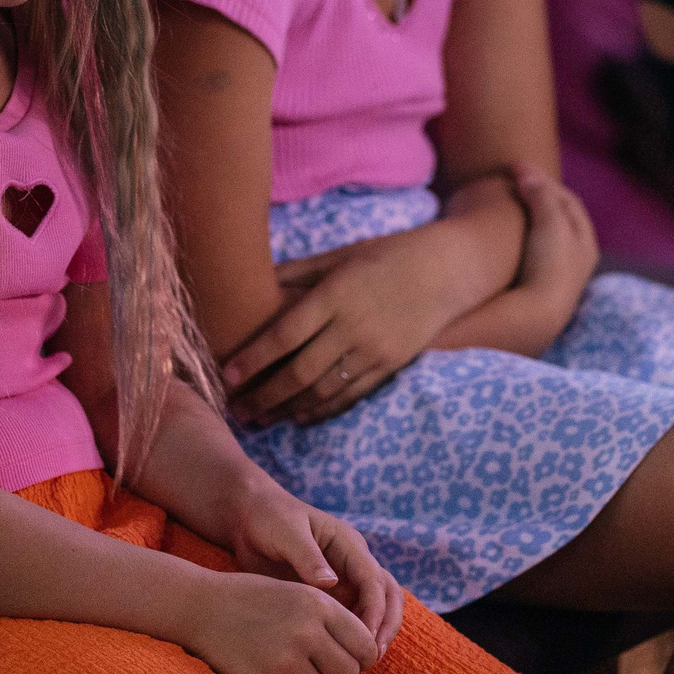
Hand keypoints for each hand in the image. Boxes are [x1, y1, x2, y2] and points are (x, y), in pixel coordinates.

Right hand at [174, 567, 378, 673]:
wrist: (201, 606)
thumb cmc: (255, 599)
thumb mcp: (298, 593)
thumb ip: (334, 618)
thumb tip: (370, 656)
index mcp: (318, 604)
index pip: (366, 646)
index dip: (361, 657)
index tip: (346, 658)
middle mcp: (306, 632)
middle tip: (316, 666)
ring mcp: (284, 660)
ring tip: (287, 667)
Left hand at [219, 476, 405, 654]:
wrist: (250, 519)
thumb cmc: (269, 519)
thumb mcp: (286, 532)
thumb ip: (307, 557)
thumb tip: (331, 583)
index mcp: (348, 544)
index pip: (374, 580)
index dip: (375, 611)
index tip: (365, 638)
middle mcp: (353, 563)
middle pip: (388, 595)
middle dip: (386, 625)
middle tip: (372, 656)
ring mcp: (344, 580)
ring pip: (376, 609)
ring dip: (376, 634)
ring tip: (363, 662)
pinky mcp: (330, 596)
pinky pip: (351, 618)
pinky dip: (354, 637)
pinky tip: (341, 656)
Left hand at [226, 217, 503, 424]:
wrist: (448, 270)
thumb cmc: (387, 255)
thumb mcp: (340, 255)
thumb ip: (297, 272)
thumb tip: (253, 284)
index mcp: (336, 294)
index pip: (286, 333)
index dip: (253, 357)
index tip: (225, 374)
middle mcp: (354, 326)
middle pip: (300, 371)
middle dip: (264, 394)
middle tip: (235, 410)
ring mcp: (375, 350)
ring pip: (324, 390)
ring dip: (288, 408)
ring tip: (261, 418)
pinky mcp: (391, 366)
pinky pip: (351, 395)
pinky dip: (323, 410)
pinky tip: (300, 417)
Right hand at [511, 166, 598, 313]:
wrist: (536, 314)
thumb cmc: (548, 263)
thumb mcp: (550, 221)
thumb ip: (541, 193)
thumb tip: (527, 175)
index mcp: (585, 242)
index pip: (566, 200)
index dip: (541, 179)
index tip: (514, 167)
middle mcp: (575, 260)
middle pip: (557, 219)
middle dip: (537, 197)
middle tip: (511, 181)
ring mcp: (554, 275)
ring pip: (541, 238)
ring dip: (525, 218)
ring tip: (503, 205)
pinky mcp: (533, 288)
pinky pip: (526, 253)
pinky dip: (515, 238)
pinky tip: (497, 236)